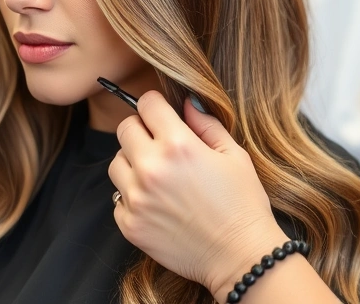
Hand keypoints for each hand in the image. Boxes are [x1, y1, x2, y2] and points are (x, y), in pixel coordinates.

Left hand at [108, 92, 288, 300]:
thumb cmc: (243, 204)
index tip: (162, 115)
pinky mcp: (130, 225)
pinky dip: (132, 197)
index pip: (146, 104)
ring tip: (158, 176)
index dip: (156, 106)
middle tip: (161, 145)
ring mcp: (136, 199)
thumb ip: (206, 124)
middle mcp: (150, 168)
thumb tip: (187, 104)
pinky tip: (157, 204)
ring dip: (133, 163)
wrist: (239, 256)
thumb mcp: (234, 155)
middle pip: (125, 129)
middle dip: (142, 131)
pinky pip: (117, 198)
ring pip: (116, 163)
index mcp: (178, 145)